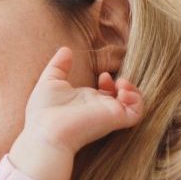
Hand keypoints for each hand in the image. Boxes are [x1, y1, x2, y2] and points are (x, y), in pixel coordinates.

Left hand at [9, 46, 143, 179]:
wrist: (47, 130)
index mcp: (85, 103)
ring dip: (133, 90)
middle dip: (124, 85)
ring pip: (133, 105)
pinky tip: (123, 90)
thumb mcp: (50, 81)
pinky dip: (136, 99)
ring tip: (121, 84)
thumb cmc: (44, 111)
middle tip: (112, 80)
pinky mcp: (116, 119)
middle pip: (121, 99)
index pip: (105, 93)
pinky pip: (137, 112)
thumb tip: (66, 49)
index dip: (109, 82)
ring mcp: (108, 115)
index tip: (102, 75)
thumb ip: (59, 65)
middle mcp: (99, 109)